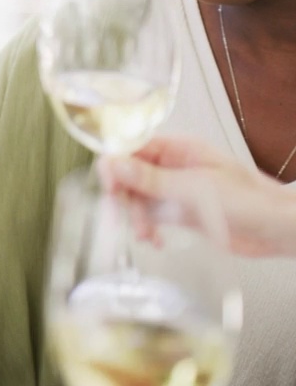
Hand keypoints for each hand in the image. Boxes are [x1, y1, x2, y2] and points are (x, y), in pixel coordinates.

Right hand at [100, 136, 295, 257]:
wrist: (278, 231)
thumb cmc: (251, 201)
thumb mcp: (196, 188)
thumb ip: (152, 179)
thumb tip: (115, 165)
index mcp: (178, 149)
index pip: (131, 147)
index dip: (115, 164)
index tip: (109, 187)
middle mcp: (173, 167)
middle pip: (129, 174)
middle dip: (122, 197)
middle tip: (118, 217)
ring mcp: (176, 190)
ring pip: (138, 198)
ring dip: (135, 217)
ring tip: (145, 234)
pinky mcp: (180, 213)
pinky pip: (151, 217)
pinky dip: (147, 228)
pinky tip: (155, 239)